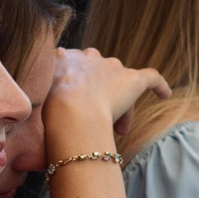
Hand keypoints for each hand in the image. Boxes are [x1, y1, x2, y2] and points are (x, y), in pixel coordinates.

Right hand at [44, 47, 168, 149]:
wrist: (67, 109)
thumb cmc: (48, 111)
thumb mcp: (35, 99)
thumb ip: (42, 102)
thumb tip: (34, 141)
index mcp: (64, 58)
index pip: (76, 72)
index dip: (80, 92)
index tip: (78, 111)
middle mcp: (89, 57)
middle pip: (99, 76)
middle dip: (100, 98)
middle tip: (99, 121)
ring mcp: (111, 67)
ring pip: (120, 83)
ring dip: (119, 104)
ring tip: (118, 129)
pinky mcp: (133, 79)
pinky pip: (151, 78)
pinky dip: (159, 86)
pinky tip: (164, 95)